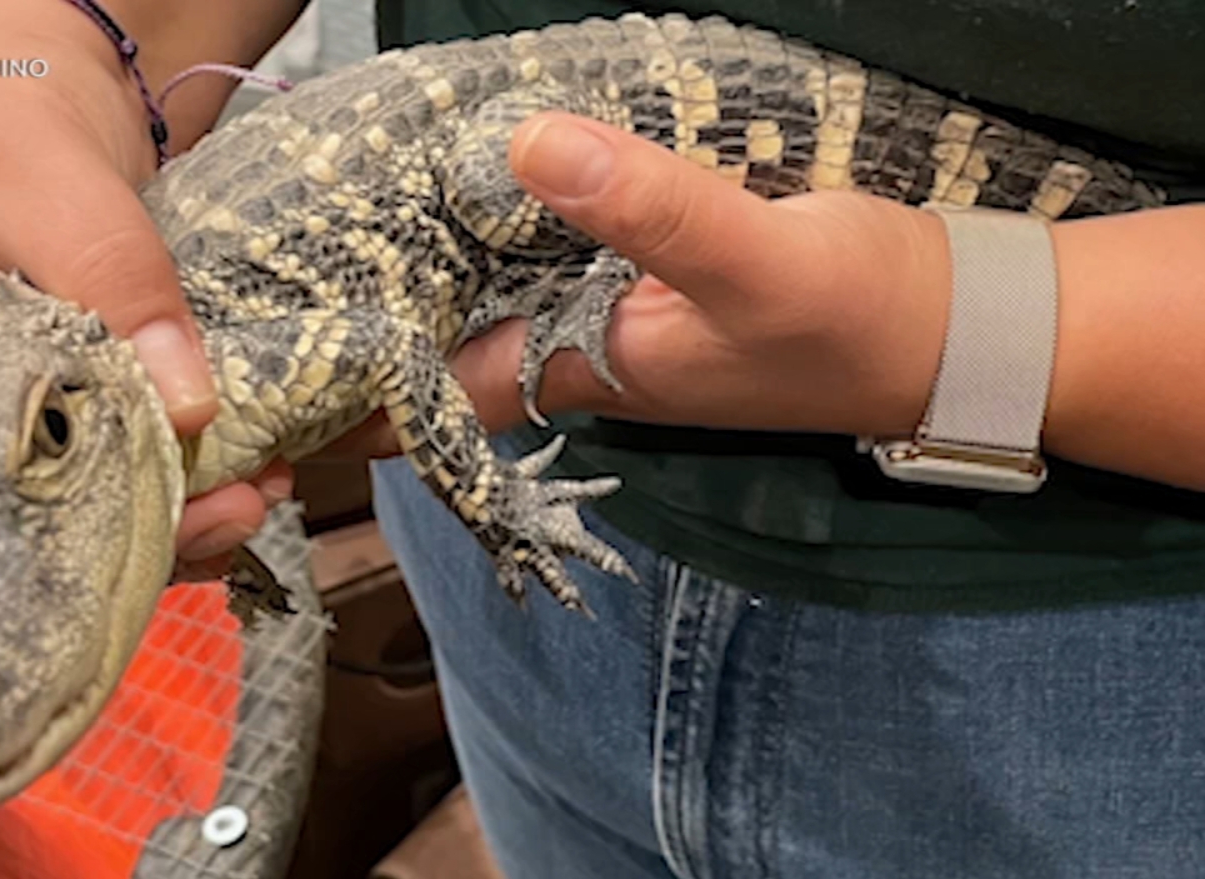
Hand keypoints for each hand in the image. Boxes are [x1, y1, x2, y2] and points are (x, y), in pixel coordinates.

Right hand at [0, 0, 285, 570]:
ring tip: (246, 495)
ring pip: (41, 514)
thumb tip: (185, 406)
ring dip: (150, 517)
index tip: (98, 550)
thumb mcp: (38, 178)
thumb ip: (109, 282)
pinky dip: (161, 479)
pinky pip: (86, 472)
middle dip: (96, 538)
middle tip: (217, 519)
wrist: (41, 58)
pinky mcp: (29, 409)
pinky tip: (237, 468)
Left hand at [327, 111, 954, 457]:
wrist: (951, 328)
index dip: (350, 372)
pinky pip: (545, 241)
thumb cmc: (858, 319)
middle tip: (284, 233)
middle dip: (373, 297)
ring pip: (490, 284)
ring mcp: (607, 308)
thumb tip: (527, 145)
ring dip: (431, 248)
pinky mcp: (639, 268)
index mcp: (582, 370)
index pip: (430, 391)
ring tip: (346, 187)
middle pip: (445, 331)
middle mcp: (577, 349)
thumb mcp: (755, 262)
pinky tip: (472, 161)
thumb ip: (649, 211)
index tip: (269, 331)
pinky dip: (505, 209)